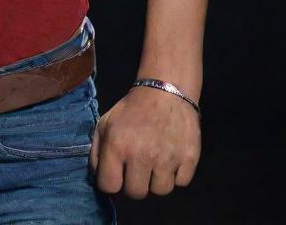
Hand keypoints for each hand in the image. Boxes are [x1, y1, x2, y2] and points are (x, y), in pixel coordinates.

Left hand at [89, 83, 200, 198]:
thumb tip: (99, 179)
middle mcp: (142, 156)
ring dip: (156, 180)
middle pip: (136, 193)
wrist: (165, 92)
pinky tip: (170, 157)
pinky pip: (181, 183)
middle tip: (136, 169)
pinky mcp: (189, 160)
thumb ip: (97, 153)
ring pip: (160, 191)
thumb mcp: (105, 124)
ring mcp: (167, 160)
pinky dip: (175, 174)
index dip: (110, 183)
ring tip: (154, 162)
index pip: (109, 186)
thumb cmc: (131, 110)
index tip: (115, 176)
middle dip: (134, 183)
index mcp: (118, 146)